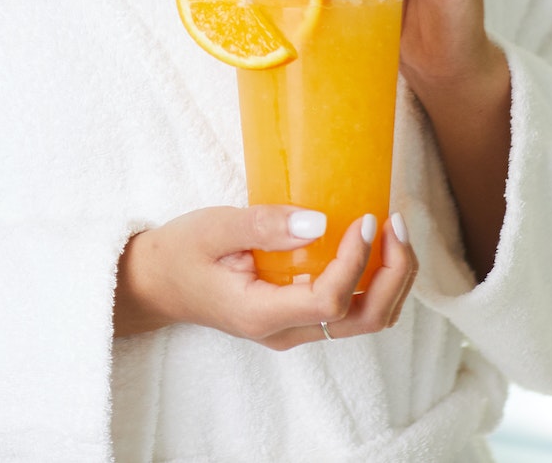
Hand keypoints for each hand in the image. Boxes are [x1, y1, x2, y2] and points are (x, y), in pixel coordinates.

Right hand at [113, 206, 416, 348]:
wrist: (157, 283)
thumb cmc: (180, 253)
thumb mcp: (214, 228)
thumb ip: (264, 226)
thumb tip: (321, 222)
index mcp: (260, 314)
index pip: (329, 303)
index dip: (356, 262)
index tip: (365, 219)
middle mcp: (285, 332)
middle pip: (365, 320)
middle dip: (393, 274)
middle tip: (395, 223)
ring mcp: (294, 329)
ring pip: (366, 318)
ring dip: (391, 278)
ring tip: (394, 231)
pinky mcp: (298, 316)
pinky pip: (351, 308)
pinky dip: (374, 279)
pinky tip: (372, 243)